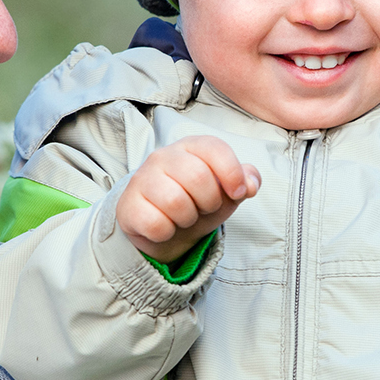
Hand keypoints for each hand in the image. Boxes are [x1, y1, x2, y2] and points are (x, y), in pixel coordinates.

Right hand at [116, 136, 259, 262]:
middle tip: (204, 207)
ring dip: (188, 218)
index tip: (239, 193)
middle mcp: (163, 157)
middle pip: (197, 177)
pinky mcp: (128, 205)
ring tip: (184, 217)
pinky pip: (156, 224)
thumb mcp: (226, 191)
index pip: (214, 148)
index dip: (232, 172)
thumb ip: (245, 181)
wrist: (162, 226)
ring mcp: (142, 179)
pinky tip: (165, 227)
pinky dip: (167, 233)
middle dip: (210, 201)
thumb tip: (251, 184)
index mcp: (190, 147)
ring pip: (175, 201)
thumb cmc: (196, 202)